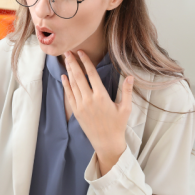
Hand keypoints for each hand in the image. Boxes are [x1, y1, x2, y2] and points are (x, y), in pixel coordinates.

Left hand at [61, 50, 133, 174]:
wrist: (106, 142)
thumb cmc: (118, 125)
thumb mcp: (126, 108)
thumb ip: (127, 91)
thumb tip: (130, 77)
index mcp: (101, 96)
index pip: (91, 74)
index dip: (85, 62)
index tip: (81, 52)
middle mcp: (89, 99)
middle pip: (78, 77)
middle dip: (73, 63)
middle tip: (68, 52)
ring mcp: (81, 105)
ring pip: (72, 84)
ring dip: (68, 71)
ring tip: (66, 60)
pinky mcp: (76, 111)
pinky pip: (69, 95)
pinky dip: (66, 85)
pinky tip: (64, 76)